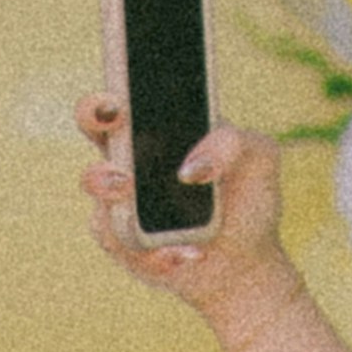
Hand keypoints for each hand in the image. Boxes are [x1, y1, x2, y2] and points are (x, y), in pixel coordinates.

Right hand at [81, 101, 308, 345]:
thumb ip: (233, 143)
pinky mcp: (124, 244)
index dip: (112, 91)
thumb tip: (191, 167)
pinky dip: (158, 251)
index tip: (118, 100)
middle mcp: (130, 158)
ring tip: (132, 191)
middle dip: (94, 119)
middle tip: (119, 120)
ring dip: (113, 190)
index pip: (127, 94)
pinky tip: (188, 253)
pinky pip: (124, 242)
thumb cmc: (247, 198)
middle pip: (93, 125)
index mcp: (159, 127)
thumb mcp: (259, 158)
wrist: (246, 259)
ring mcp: (120, 201)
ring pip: (97, 187)